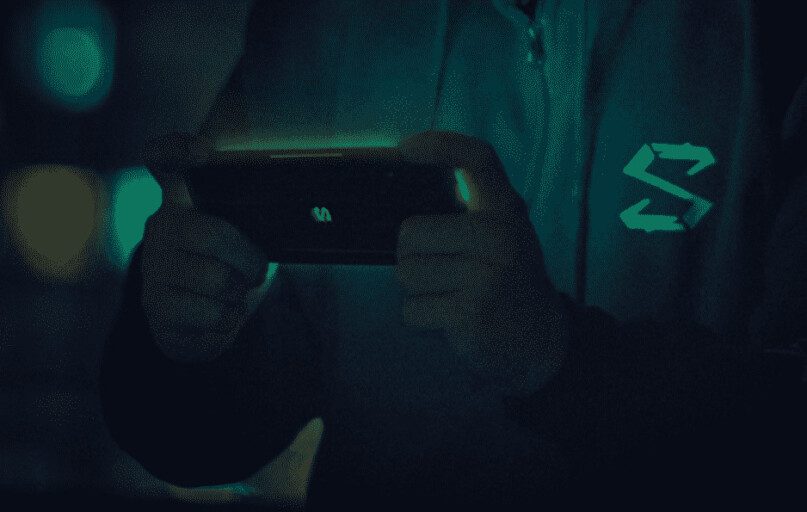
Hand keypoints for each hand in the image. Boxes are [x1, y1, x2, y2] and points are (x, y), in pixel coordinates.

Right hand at [140, 132, 269, 362]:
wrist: (196, 321)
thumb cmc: (223, 266)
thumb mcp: (236, 232)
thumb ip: (247, 208)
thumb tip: (292, 206)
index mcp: (181, 200)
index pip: (165, 159)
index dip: (177, 149)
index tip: (200, 149)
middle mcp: (160, 228)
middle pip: (210, 233)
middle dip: (247, 257)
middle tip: (256, 270)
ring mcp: (154, 268)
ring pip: (215, 279)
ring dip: (239, 292)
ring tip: (235, 293)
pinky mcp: (156, 308)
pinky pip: (208, 314)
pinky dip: (228, 319)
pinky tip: (220, 314)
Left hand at [395, 131, 569, 393]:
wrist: (544, 341)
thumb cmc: (510, 282)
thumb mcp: (505, 236)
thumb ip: (468, 214)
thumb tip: (402, 199)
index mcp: (506, 212)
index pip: (477, 159)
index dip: (439, 145)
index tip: (406, 149)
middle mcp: (499, 237)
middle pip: (410, 232)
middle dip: (413, 256)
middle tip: (444, 270)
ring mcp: (485, 276)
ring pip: (406, 273)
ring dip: (419, 290)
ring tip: (452, 294)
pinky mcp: (469, 313)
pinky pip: (411, 310)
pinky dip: (423, 319)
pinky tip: (452, 318)